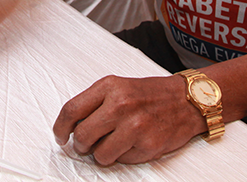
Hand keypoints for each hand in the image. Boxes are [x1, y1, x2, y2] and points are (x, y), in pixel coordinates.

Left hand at [53, 75, 203, 164]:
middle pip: (82, 135)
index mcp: (109, 86)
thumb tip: (70, 125)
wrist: (186, 100)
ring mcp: (134, 125)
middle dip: (80, 144)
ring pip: (99, 154)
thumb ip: (94, 102)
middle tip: (86, 144)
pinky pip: (121, 160)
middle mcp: (120, 104)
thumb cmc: (150, 94)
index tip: (60, 135)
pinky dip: (123, 156)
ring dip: (102, 153)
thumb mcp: (118, 87)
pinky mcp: (147, 144)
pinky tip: (133, 143)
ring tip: (114, 142)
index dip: (60, 127)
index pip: (72, 110)